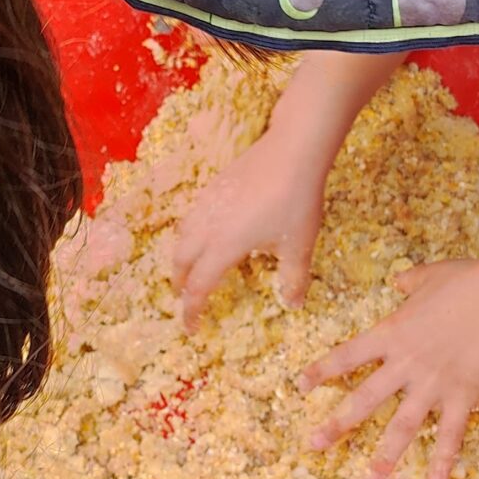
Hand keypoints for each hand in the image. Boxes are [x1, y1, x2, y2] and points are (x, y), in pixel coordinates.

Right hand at [174, 125, 329, 326]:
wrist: (293, 150)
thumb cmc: (296, 201)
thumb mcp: (299, 246)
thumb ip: (293, 279)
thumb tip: (293, 304)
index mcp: (223, 248)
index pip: (198, 287)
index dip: (192, 311)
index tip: (191, 328)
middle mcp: (207, 227)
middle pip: (180, 260)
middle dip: (180, 283)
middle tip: (186, 298)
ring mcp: (208, 202)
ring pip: (182, 235)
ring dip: (182, 257)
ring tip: (192, 267)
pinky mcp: (214, 185)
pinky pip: (192, 216)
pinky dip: (191, 233)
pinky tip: (208, 231)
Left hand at [301, 258, 478, 478]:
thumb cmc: (469, 281)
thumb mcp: (432, 275)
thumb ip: (410, 281)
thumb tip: (398, 280)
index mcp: (392, 333)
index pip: (347, 356)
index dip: (322, 371)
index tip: (301, 386)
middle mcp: (405, 365)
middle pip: (364, 400)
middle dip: (337, 425)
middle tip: (314, 445)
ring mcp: (432, 385)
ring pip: (402, 428)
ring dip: (385, 458)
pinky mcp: (462, 396)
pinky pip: (450, 435)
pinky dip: (442, 461)